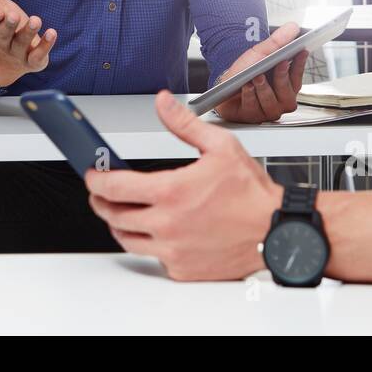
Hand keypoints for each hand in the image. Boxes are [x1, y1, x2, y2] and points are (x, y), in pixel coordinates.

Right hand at [0, 0, 58, 87]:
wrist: (7, 62)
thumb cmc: (3, 25)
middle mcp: (4, 42)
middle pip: (4, 35)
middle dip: (9, 25)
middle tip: (14, 15)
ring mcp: (18, 53)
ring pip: (21, 44)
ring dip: (28, 32)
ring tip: (37, 20)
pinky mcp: (33, 61)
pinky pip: (38, 55)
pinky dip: (45, 45)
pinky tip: (52, 32)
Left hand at [85, 90, 283, 280]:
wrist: (278, 230)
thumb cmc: (253, 193)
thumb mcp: (220, 146)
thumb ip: (184, 124)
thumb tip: (163, 103)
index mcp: (171, 192)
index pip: (115, 188)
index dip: (96, 180)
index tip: (93, 175)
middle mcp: (167, 224)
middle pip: (114, 215)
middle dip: (101, 202)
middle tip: (100, 193)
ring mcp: (173, 250)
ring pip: (127, 240)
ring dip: (118, 225)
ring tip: (121, 212)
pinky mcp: (182, 268)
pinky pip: (152, 257)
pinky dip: (148, 244)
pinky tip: (154, 231)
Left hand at [213, 22, 308, 123]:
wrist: (225, 83)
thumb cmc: (246, 71)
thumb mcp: (260, 53)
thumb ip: (277, 42)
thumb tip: (293, 27)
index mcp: (287, 87)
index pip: (298, 77)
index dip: (300, 64)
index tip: (301, 51)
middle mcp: (280, 101)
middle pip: (287, 94)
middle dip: (282, 77)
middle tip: (279, 63)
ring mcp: (266, 111)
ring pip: (271, 104)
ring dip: (264, 89)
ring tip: (257, 76)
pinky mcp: (251, 117)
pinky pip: (253, 109)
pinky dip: (250, 96)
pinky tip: (246, 87)